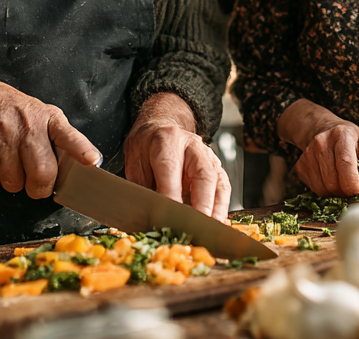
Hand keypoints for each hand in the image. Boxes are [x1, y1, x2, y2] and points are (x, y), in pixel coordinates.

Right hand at [0, 75, 101, 199]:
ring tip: (8, 163)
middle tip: (35, 184)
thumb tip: (73, 165)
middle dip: (39, 188)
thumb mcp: (37, 112)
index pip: (69, 136)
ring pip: (14, 183)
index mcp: (47, 118)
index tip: (92, 161)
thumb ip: (54, 136)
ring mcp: (5, 138)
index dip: (81, 150)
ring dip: (11, 182)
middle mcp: (29, 127)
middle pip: (42, 173)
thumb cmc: (6, 108)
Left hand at [124, 93, 231, 219]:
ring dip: (216, 209)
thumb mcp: (135, 166)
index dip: (172, 195)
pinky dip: (221, 207)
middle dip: (202, 204)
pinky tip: (216, 222)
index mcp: (166, 141)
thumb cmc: (145, 150)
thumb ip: (144, 190)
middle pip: (203, 174)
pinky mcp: (217, 167)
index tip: (170, 218)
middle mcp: (192, 145)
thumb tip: (150, 218)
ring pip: (218, 181)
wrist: (159, 129)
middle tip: (196, 227)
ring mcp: (208, 155)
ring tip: (211, 230)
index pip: (170, 168)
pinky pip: (224, 187)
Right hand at [277, 100, 358, 197]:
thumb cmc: (348, 139)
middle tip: (351, 188)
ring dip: (335, 193)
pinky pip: (314, 189)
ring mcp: (308, 154)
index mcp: (342, 135)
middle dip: (345, 192)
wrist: (322, 129)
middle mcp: (321, 143)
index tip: (358, 190)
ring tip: (341, 182)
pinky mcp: (300, 165)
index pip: (345, 163)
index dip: (352, 183)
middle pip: (332, 181)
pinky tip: (329, 179)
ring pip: (323, 188)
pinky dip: (325, 190)